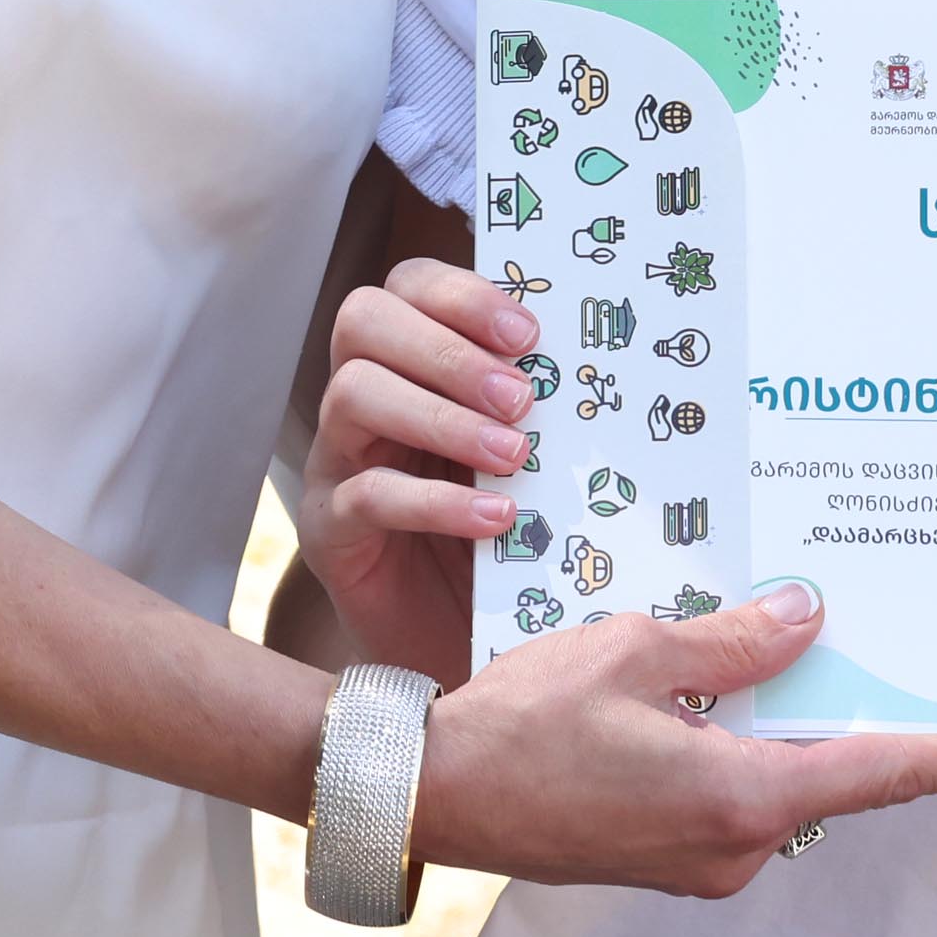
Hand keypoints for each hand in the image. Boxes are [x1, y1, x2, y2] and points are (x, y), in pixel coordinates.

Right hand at [296, 253, 539, 682]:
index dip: (462, 295)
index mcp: (410, 362)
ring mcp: (338, 461)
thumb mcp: (530, 460)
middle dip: (448, 349)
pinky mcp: (330, 530)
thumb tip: (606, 363)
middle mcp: (362, 398)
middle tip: (521, 398)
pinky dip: (435, 501)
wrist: (474, 651)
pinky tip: (496, 519)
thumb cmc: (509, 540)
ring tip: (513, 455)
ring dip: (441, 415)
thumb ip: (541, 409)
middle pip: (363, 320)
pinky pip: (365, 494)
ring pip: (353, 393)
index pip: (408, 286)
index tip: (528, 334)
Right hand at [410, 580, 936, 895]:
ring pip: (773, 780)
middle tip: (894, 658)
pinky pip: (727, 793)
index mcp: (742, 796)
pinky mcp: (665, 857)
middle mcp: (735, 846)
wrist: (436, 793)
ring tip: (764, 649)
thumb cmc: (525, 721)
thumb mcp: (635, 649)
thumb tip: (806, 620)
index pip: (883, 774)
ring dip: (776, 724)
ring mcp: (700, 862)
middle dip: (852, 716)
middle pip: (829, 773)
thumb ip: (731, 641)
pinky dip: (733, 745)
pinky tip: (699, 693)